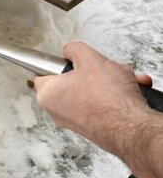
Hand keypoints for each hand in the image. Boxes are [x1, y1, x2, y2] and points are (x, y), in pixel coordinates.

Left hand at [33, 42, 151, 155]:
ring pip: (91, 91)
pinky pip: (102, 105)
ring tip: (122, 81)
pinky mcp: (93, 128)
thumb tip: (70, 51)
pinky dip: (115, 97)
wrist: (133, 129)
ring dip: (109, 83)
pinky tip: (129, 92)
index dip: (61, 63)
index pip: (44, 72)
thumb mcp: (89, 58)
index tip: (72, 62)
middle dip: (93, 72)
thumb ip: (73, 49)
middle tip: (104, 69)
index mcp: (47, 94)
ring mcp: (75, 122)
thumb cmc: (109, 99)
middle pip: (72, 80)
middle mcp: (57, 112)